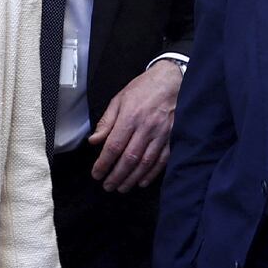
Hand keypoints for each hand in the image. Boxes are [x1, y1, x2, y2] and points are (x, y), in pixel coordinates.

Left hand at [88, 60, 182, 191]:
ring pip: (145, 162)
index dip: (103, 163)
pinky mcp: (173, 137)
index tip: (96, 174)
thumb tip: (94, 141)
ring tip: (121, 187)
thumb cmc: (143, 88)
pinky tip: (142, 181)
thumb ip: (106, 122)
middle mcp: (146, 127)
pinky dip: (152, 174)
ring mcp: (162, 133)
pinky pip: (162, 160)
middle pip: (129, 158)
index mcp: (130, 117)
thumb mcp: (119, 99)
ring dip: (132, 178)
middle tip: (107, 186)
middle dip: (116, 176)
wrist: (172, 79)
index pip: (113, 146)